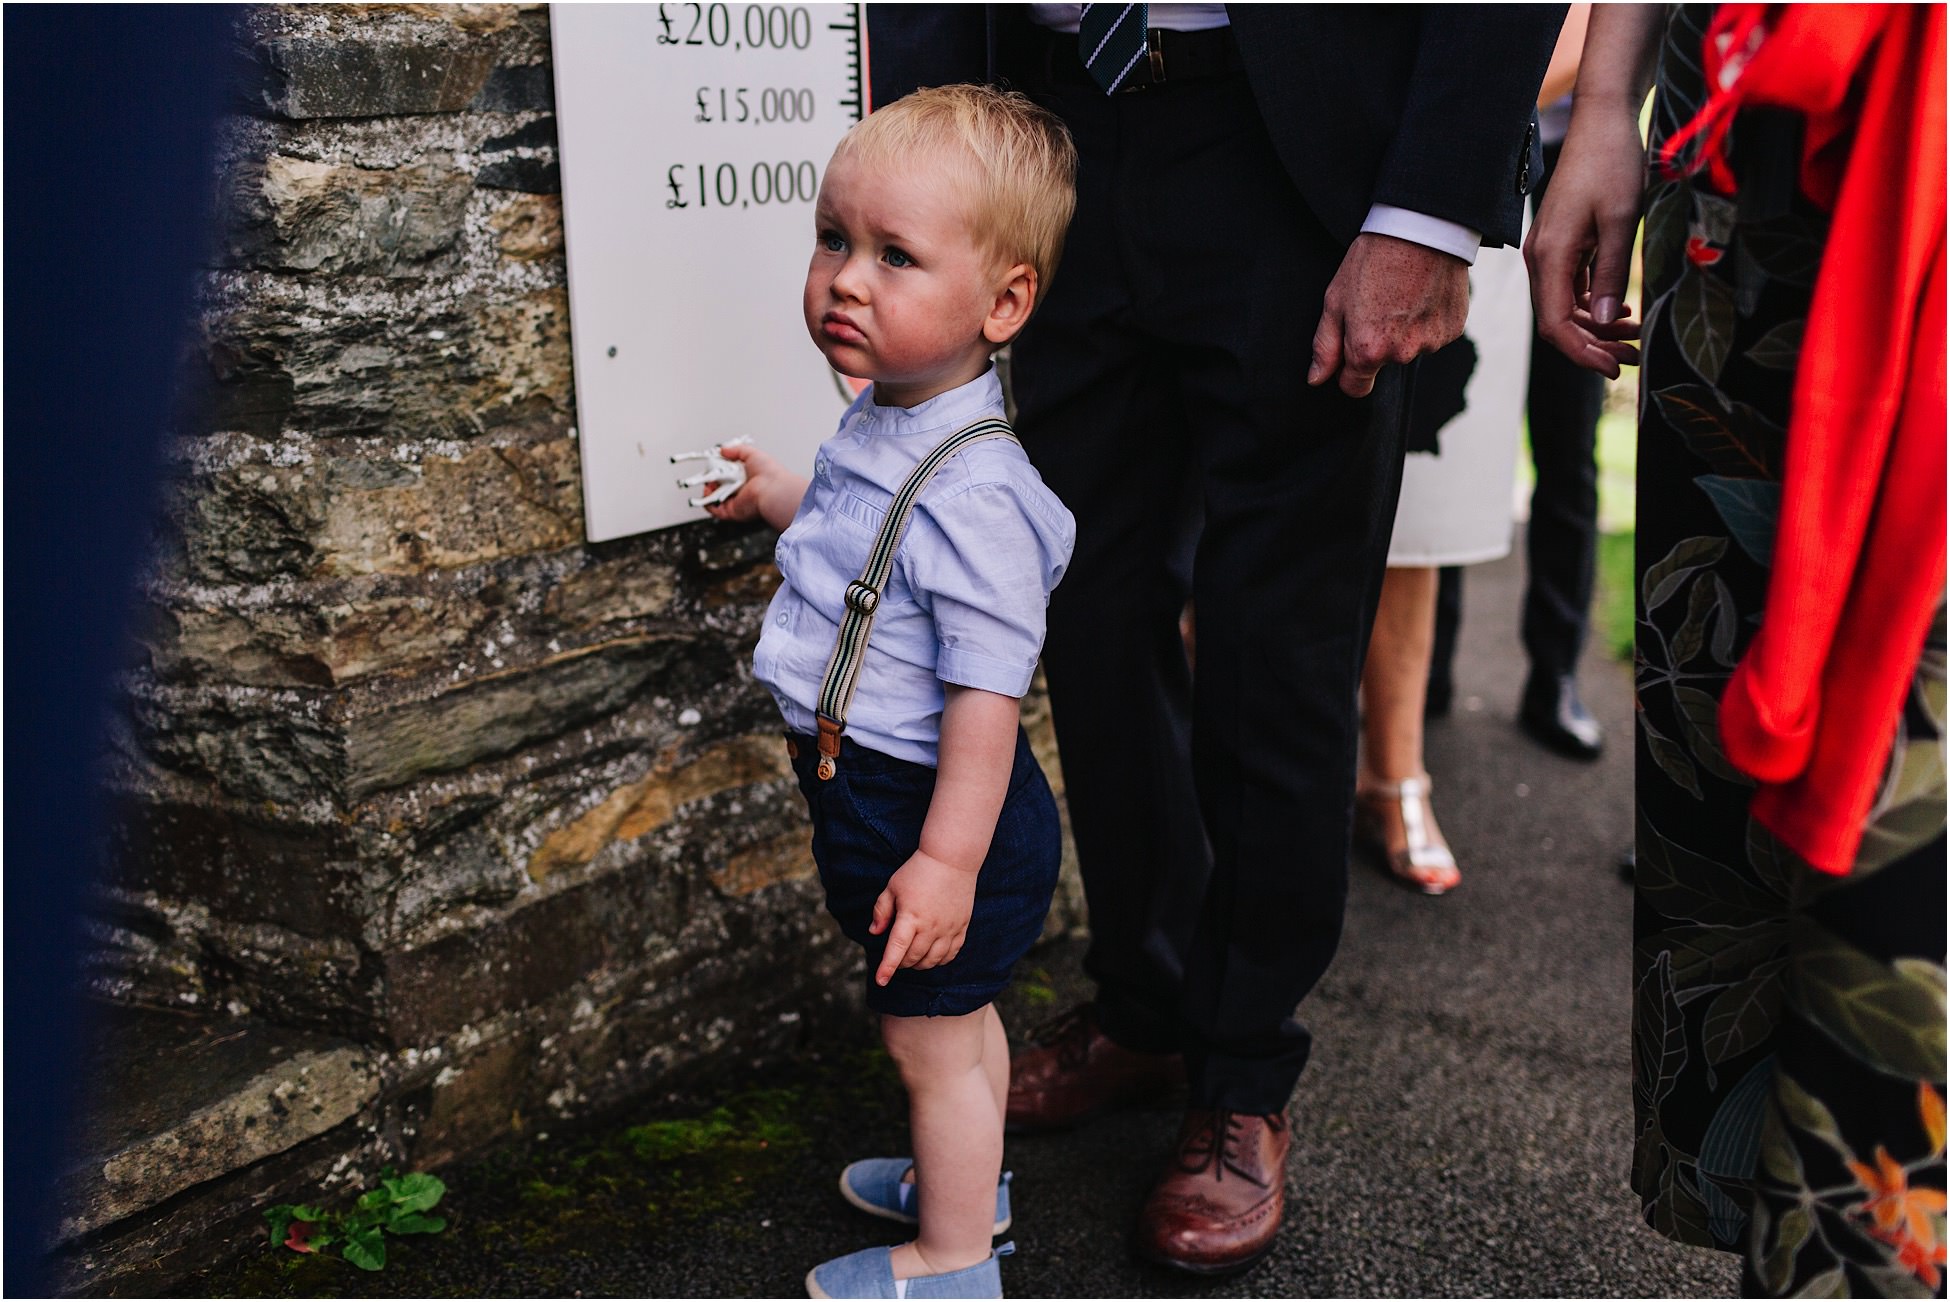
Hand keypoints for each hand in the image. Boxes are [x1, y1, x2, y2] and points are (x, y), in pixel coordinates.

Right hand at [700, 443, 807, 531]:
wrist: (773, 490)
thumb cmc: (769, 473)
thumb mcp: (751, 453)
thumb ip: (736, 450)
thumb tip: (723, 450)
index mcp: (747, 477)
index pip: (728, 473)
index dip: (718, 469)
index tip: (712, 463)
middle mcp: (741, 490)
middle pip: (719, 484)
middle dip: (712, 478)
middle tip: (710, 471)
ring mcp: (736, 501)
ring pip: (715, 497)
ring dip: (708, 489)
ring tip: (709, 481)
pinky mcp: (732, 511)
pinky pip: (715, 510)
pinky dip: (707, 503)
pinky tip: (707, 493)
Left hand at [868, 849, 976, 985]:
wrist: (952, 859)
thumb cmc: (918, 871)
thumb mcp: (892, 887)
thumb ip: (881, 911)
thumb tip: (874, 932)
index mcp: (910, 917)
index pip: (897, 950)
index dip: (887, 968)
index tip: (881, 980)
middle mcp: (930, 927)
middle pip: (913, 958)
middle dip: (901, 964)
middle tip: (896, 958)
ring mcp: (948, 929)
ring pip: (933, 961)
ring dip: (920, 965)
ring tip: (913, 959)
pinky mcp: (962, 927)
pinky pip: (951, 954)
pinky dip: (940, 961)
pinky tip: (932, 956)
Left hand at [1308, 233, 1470, 397]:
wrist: (1420, 229)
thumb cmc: (1371, 260)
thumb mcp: (1335, 300)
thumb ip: (1325, 346)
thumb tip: (1316, 379)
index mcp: (1368, 351)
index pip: (1355, 388)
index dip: (1349, 372)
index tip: (1350, 350)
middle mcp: (1401, 354)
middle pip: (1384, 363)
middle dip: (1378, 342)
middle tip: (1378, 302)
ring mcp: (1431, 342)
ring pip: (1412, 347)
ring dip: (1406, 330)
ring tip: (1402, 293)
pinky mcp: (1454, 328)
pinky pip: (1435, 333)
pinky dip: (1428, 319)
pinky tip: (1423, 292)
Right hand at [1524, 104, 1646, 376]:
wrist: (1603, 122)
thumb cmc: (1613, 163)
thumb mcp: (1623, 220)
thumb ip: (1611, 273)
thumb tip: (1602, 323)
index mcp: (1550, 256)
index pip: (1555, 324)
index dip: (1582, 353)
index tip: (1614, 368)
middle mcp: (1541, 259)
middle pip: (1558, 321)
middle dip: (1593, 345)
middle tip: (1633, 357)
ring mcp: (1549, 252)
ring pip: (1565, 307)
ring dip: (1596, 327)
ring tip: (1633, 336)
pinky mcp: (1561, 244)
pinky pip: (1570, 288)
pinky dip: (1593, 305)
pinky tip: (1620, 309)